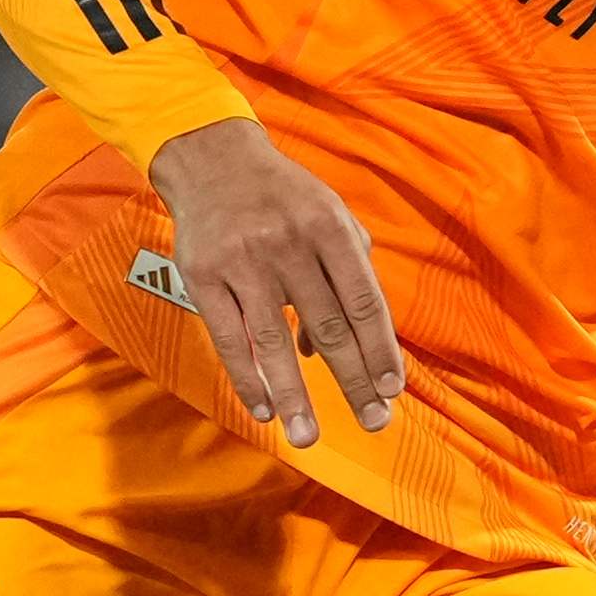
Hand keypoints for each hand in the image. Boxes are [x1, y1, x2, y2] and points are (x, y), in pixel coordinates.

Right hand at [146, 119, 401, 448]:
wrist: (211, 158)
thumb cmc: (282, 197)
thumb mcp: (327, 213)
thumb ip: (347, 270)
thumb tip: (332, 349)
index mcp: (327, 226)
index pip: (363, 300)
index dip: (380, 349)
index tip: (392, 390)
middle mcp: (287, 244)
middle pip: (328, 327)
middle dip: (353, 381)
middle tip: (373, 423)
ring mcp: (242, 262)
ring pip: (274, 342)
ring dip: (294, 395)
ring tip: (308, 438)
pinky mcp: (202, 276)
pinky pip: (229, 338)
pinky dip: (248, 378)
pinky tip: (264, 410)